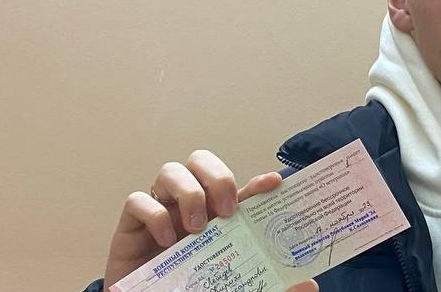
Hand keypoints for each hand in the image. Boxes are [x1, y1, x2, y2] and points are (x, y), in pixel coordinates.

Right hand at [101, 150, 317, 291]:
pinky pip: (137, 200)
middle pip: (201, 161)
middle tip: (227, 211)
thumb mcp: (237, 287)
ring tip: (196, 228)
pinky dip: (154, 215)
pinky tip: (166, 241)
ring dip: (188, 193)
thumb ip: (272, 284)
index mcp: (216, 217)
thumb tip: (310, 285)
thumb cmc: (191, 289)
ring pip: (170, 170)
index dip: (258, 182)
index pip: (241, 189)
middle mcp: (189, 206)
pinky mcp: (130, 225)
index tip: (275, 184)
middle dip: (218, 177)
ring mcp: (160, 211)